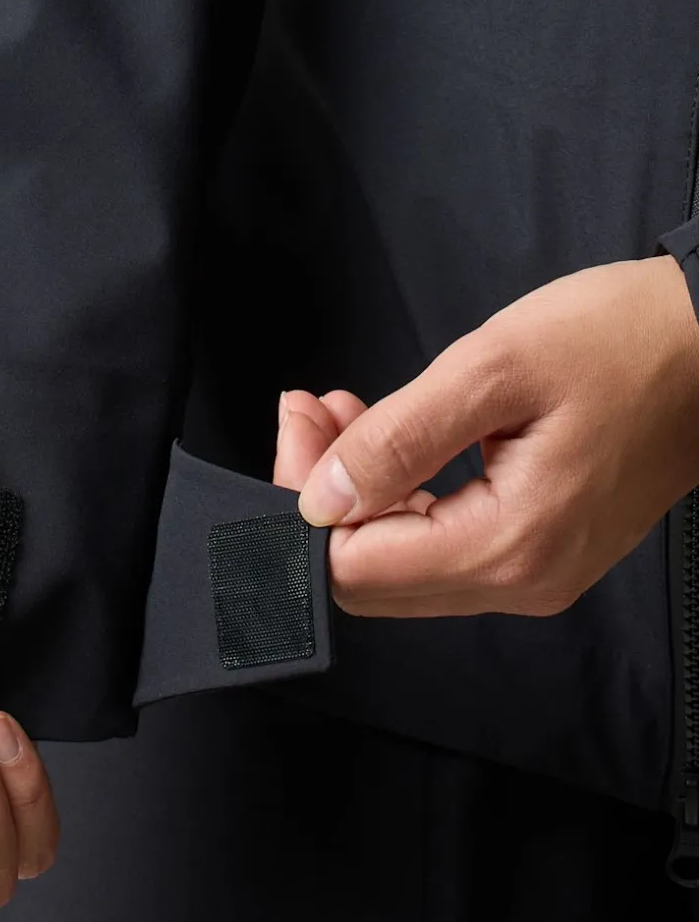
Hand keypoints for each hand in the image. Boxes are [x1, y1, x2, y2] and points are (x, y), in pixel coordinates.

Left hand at [279, 256, 698, 617]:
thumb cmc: (621, 340)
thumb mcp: (494, 368)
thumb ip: (398, 438)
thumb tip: (318, 498)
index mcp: (509, 545)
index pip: (356, 569)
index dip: (302, 503)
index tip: (299, 419)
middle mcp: (521, 581)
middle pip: (371, 578)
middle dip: (321, 497)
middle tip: (311, 411)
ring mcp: (535, 573)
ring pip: (403, 564)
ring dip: (356, 493)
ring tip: (342, 412)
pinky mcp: (543, 550)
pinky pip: (444, 545)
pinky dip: (400, 496)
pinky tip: (387, 436)